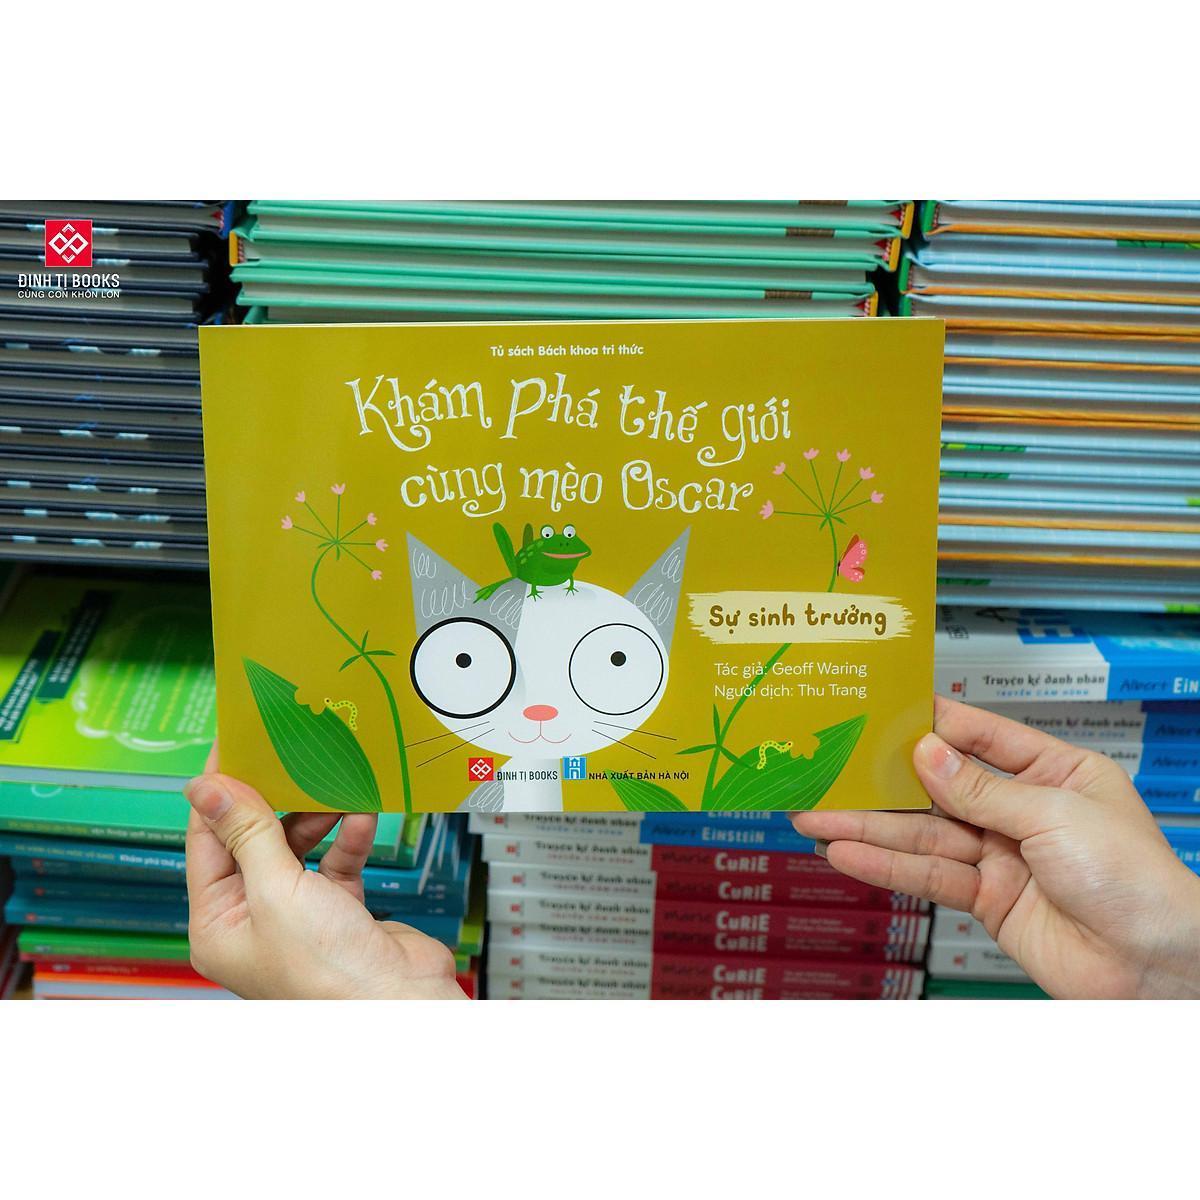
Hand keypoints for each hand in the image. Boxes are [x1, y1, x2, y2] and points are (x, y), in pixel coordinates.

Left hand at [184, 751, 466, 1000]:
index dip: (219, 792)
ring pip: (297, 846)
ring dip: (317, 816)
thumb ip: (247, 832)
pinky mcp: (339, 910)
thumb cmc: (328, 970)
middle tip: (285, 754)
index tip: (232, 746)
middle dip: (274, 801)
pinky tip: (360, 816)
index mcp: (218, 923)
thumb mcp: (276, 890)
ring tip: (332, 786)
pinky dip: (349, 837)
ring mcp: (298, 915)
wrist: (400, 1003)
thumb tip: (206, 787)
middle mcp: (253, 918)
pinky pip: (337, 861)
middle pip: (253, 840)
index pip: (207, 841)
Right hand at [791, 696, 1199, 998]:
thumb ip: (979, 789)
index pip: (978, 736)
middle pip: (938, 789)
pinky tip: (848, 856)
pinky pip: (929, 877)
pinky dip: (887, 869)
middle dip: (881, 784)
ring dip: (869, 829)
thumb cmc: (1134, 879)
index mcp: (1052, 771)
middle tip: (827, 773)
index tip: (877, 711)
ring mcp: (1002, 855)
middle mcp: (1022, 809)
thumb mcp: (1053, 814)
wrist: (1154, 966)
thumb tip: (924, 754)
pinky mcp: (988, 899)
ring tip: (814, 817)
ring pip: (923, 835)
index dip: (928, 724)